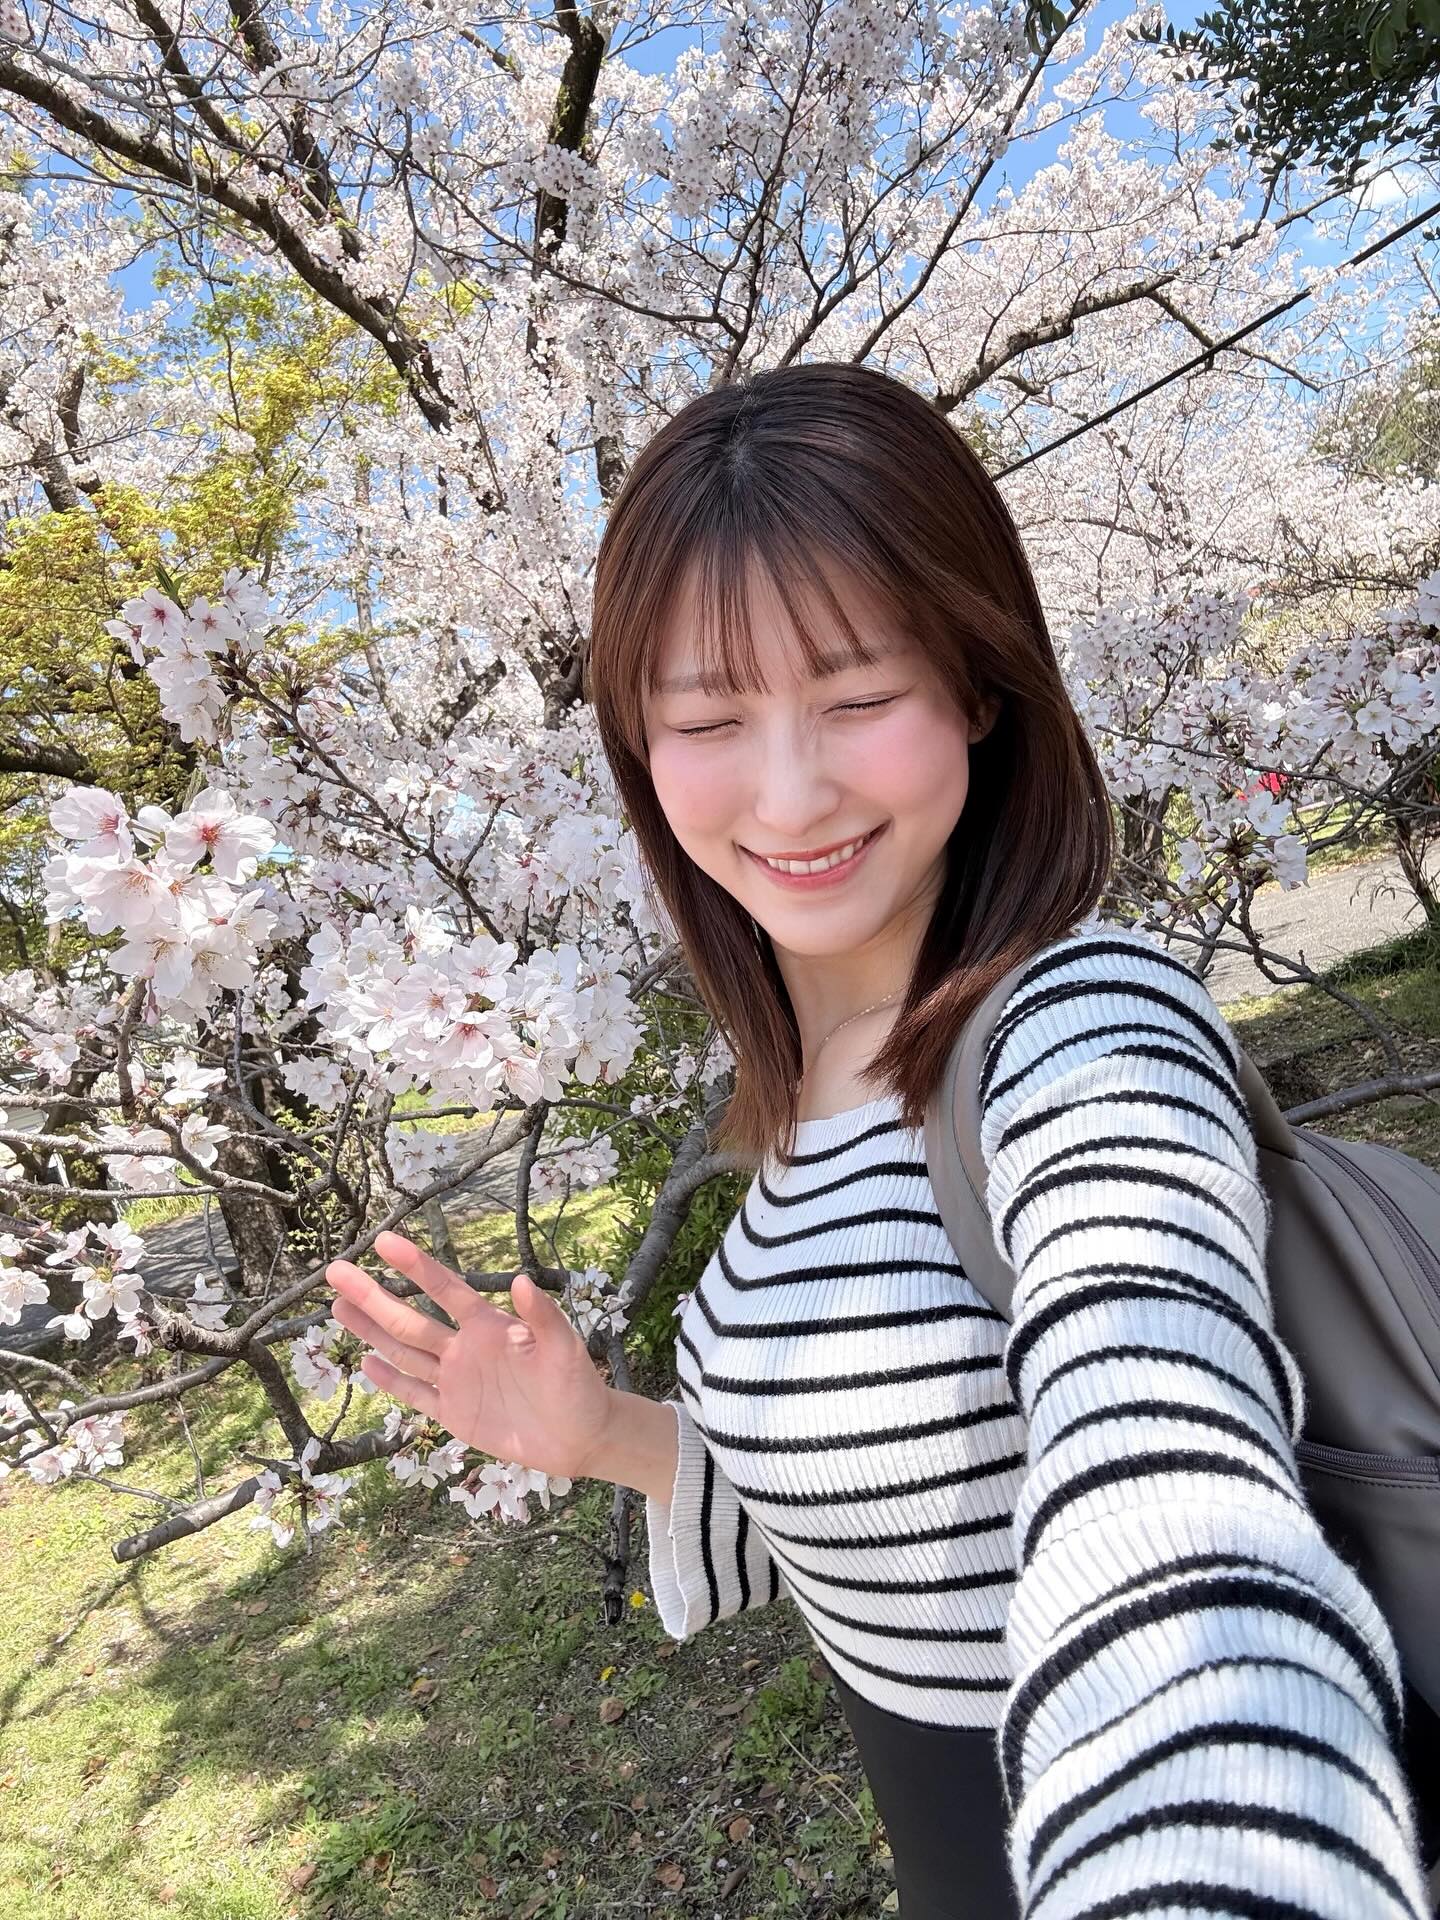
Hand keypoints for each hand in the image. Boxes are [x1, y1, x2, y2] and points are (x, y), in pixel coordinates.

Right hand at [325, 1232, 615, 1482]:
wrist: (580, 1437)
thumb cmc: (577, 1385)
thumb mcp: (565, 1348)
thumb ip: (542, 1316)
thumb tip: (522, 1280)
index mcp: (489, 1326)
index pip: (445, 1288)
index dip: (415, 1265)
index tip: (384, 1240)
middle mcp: (465, 1347)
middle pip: (409, 1318)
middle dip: (373, 1295)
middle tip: (336, 1270)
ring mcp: (456, 1380)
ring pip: (404, 1351)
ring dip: (371, 1330)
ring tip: (337, 1306)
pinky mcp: (454, 1413)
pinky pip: (416, 1393)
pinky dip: (391, 1380)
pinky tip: (365, 1363)